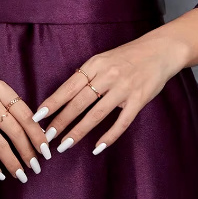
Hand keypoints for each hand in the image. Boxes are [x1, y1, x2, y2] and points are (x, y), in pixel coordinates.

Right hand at [0, 65, 51, 181]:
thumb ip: (10, 104)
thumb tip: (33, 130)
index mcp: (0, 89)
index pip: (26, 116)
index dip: (38, 135)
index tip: (46, 150)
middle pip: (16, 132)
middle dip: (29, 153)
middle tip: (36, 166)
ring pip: (0, 145)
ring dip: (13, 163)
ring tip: (21, 174)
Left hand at [30, 34, 184, 154]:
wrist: (160, 51)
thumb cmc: (128, 56)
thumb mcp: (103, 59)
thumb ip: (87, 75)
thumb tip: (65, 93)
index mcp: (95, 64)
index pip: (69, 86)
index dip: (53, 102)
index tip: (38, 116)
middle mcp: (108, 75)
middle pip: (79, 102)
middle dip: (61, 121)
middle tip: (47, 137)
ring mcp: (124, 88)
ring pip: (97, 114)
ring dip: (79, 131)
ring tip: (65, 144)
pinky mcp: (139, 100)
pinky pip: (122, 122)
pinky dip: (109, 136)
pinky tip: (97, 148)